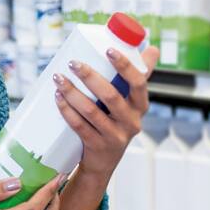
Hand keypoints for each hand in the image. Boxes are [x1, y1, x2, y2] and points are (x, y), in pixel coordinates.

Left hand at [53, 46, 159, 179]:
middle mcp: (131, 121)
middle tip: (72, 62)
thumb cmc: (115, 122)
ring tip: (58, 78)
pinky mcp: (97, 146)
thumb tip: (151, 48)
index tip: (108, 50)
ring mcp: (115, 136)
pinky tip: (57, 97)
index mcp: (140, 105)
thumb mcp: (129, 103)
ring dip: (72, 92)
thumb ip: (136, 76)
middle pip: (111, 96)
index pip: (139, 82)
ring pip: (91, 111)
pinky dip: (67, 110)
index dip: (125, 65)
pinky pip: (80, 126)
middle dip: (90, 76)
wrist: (102, 161)